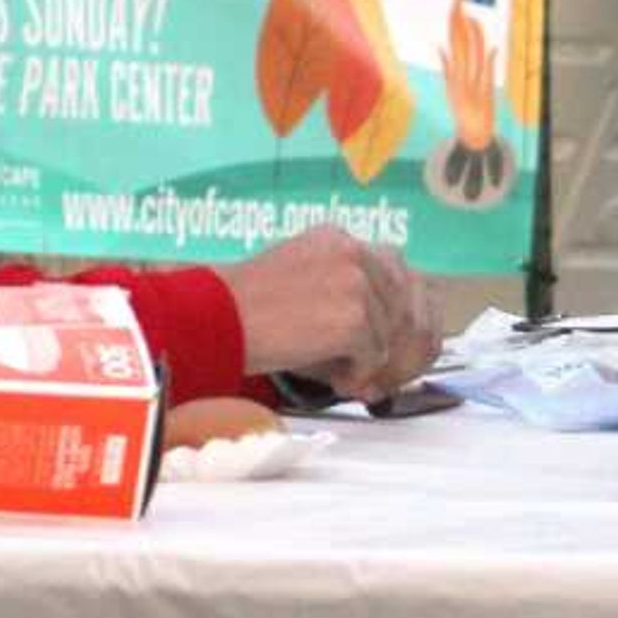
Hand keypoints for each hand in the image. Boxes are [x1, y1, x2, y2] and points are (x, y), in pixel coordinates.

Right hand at [222, 226, 439, 400]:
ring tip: (338, 371)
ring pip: (388, 334)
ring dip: (368, 359)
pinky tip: (333, 378)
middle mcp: (352, 253)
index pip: (393, 271)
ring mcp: (356, 285)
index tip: (382, 336)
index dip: (389, 311)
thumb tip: (378, 319)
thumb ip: (338, 281)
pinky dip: (357, 374)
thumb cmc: (244, 307)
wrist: (218, 322)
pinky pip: (374, 357)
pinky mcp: (353, 320)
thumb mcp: (297, 272)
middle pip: (399, 304)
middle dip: (386, 339)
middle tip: (365, 364)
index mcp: (337, 239)